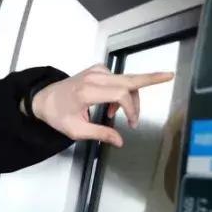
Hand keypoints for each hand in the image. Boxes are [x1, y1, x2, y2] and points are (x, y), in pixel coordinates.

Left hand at [31, 64, 173, 146]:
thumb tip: (120, 141)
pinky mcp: (97, 70)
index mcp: (88, 91)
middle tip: (169, 76)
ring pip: (126, 80)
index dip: (132, 109)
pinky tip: (111, 106)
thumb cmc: (57, 114)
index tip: (132, 123)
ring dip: (130, 97)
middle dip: (150, 79)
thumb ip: (100, 134)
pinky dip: (122, 91)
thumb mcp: (76, 130)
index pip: (121, 94)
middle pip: (129, 78)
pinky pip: (118, 78)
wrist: (43, 99)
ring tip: (116, 115)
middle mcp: (94, 77)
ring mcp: (96, 71)